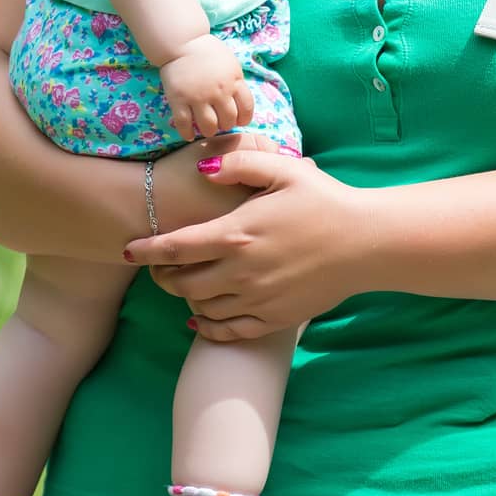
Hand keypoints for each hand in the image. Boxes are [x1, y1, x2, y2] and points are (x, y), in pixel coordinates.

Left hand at [123, 149, 374, 339]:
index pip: (174, 248)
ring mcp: (257, 300)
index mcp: (237, 234)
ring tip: (184, 284)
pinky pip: (228, 331)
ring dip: (184, 298)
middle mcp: (240, 272)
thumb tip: (202, 169)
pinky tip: (202, 317)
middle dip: (161, 276)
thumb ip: (239, 164)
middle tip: (158, 266)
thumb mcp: (284, 169)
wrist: (366, 244)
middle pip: (180, 284)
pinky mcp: (274, 319)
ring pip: (201, 309)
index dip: (145, 251)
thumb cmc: (324, 201)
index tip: (128, 249)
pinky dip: (207, 327)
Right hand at [160, 34, 253, 141]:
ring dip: (210, 131)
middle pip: (228, 121)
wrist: (182, 42)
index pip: (246, 108)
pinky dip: (187, 133)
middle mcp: (218, 91)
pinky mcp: (179, 100)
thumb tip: (240, 105)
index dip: (244, 119)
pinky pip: (184, 124)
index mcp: (234, 81)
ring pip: (208, 126)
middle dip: (226, 125)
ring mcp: (198, 97)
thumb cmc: (209, 52)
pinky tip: (190, 135)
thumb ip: (236, 83)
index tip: (238, 120)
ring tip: (207, 128)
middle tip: (220, 123)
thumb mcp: (231, 64)